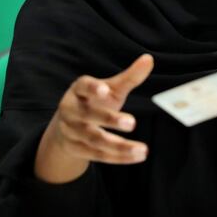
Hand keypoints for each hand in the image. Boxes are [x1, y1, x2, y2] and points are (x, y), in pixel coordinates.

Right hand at [34, 54, 153, 182]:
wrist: (67, 126)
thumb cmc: (95, 101)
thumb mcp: (111, 88)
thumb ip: (129, 77)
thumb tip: (149, 59)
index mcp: (79, 90)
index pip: (83, 86)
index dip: (94, 88)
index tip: (107, 90)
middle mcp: (71, 110)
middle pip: (89, 116)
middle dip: (110, 120)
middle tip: (132, 122)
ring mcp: (71, 131)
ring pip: (95, 140)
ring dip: (120, 146)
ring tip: (143, 149)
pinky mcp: (75, 149)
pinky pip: (98, 155)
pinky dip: (118, 157)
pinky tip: (137, 156)